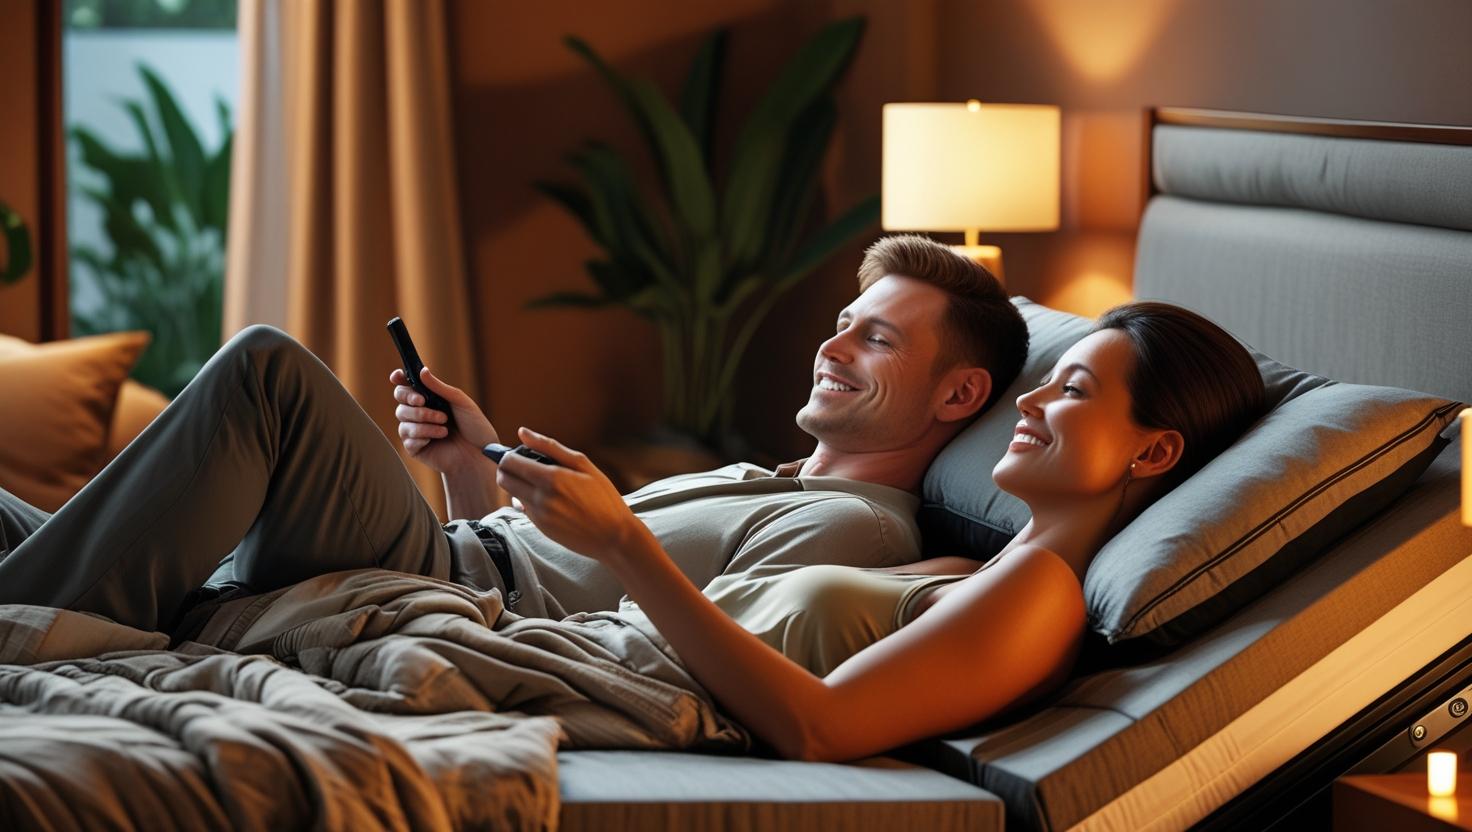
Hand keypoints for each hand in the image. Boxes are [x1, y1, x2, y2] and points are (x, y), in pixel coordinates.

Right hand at [389, 366, 498, 475]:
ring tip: (444, 426)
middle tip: (423, 402)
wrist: (479, 453)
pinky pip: (408, 438)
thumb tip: (422, 371)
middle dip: (411, 400)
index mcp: (429, 400)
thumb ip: (439, 387)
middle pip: (400, 401)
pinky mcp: (415, 448)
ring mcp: (416, 431)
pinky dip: (424, 436)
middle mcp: (419, 414)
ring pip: (403, 420)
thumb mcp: (460, 402)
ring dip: (424, 420)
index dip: (398, 380)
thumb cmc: (474, 426)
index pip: (407, 387)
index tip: (398, 376)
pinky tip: (440, 438)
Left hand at [494, 427, 652, 564]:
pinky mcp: (540, 528)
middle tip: (523, 467)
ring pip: (511, 495)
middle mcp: (540, 497)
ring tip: (540, 484)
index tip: (517, 454)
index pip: (509, 462)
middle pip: (503, 479)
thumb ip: (549, 447)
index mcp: (551, 477)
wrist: (614, 535)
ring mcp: (538, 515)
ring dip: (518, 486)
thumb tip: (522, 432)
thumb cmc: (604, 497)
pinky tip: (550, 500)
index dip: (508, 455)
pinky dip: (529, 501)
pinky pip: (524, 509)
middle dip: (508, 470)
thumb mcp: (583, 465)